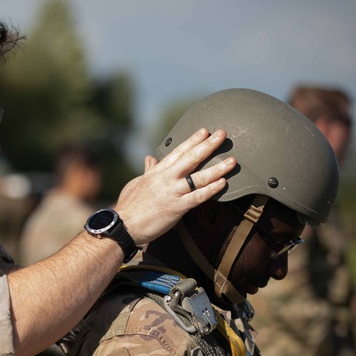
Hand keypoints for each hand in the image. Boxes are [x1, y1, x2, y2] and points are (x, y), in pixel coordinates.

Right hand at [114, 128, 234, 244]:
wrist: (123, 225)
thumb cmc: (128, 205)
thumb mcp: (136, 183)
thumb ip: (147, 171)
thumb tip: (150, 159)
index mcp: (157, 172)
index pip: (178, 152)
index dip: (192, 140)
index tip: (205, 131)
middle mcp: (166, 178)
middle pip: (191, 158)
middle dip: (208, 145)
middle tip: (223, 134)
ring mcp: (172, 192)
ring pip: (199, 177)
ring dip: (217, 168)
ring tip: (232, 161)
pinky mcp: (177, 207)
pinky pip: (198, 197)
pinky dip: (211, 189)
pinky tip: (223, 183)